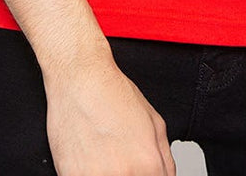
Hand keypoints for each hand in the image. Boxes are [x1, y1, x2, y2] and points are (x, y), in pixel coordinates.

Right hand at [44, 53, 176, 175]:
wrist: (80, 79)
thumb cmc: (113, 94)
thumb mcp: (155, 123)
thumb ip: (165, 160)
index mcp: (149, 163)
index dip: (148, 175)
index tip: (141, 170)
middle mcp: (124, 174)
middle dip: (130, 174)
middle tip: (120, 160)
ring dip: (107, 174)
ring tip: (104, 158)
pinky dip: (88, 173)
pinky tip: (89, 158)